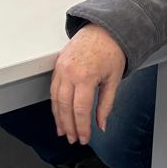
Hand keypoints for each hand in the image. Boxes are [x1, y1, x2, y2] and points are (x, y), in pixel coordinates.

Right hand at [51, 23, 125, 144]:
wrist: (103, 30)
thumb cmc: (110, 51)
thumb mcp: (113, 80)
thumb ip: (106, 105)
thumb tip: (101, 124)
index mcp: (85, 77)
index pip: (80, 110)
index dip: (82, 127)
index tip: (84, 138)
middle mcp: (70, 72)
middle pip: (65, 106)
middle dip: (68, 126)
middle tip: (72, 138)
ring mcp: (61, 67)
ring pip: (55, 98)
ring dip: (58, 116)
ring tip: (62, 130)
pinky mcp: (58, 64)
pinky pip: (53, 87)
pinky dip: (55, 101)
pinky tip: (58, 111)